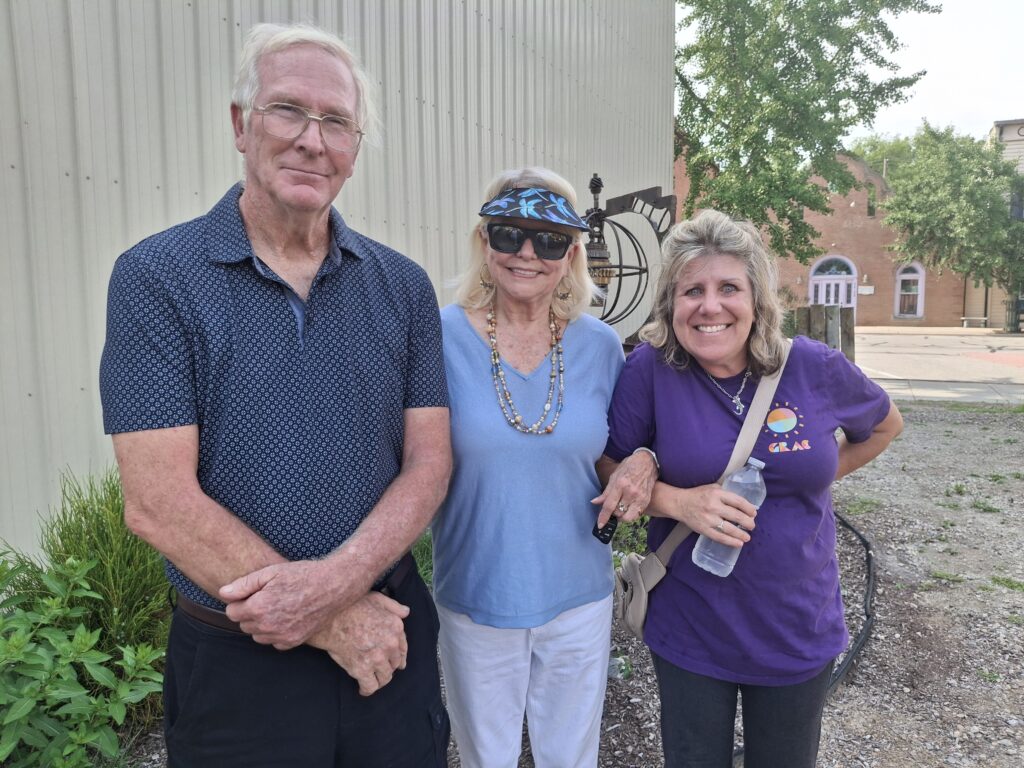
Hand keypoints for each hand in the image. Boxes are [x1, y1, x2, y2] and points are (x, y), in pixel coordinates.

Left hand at [219, 560, 347, 648]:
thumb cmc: (302, 575)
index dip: (240, 601)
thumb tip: (223, 593)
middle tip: (267, 597)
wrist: (333, 586)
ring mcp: (281, 636)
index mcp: (259, 607)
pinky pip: (274, 642)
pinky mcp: (293, 642)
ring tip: (277, 606)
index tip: (253, 593)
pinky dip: (276, 633)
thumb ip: (243, 584)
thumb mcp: (271, 572)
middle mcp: (268, 626)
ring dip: (261, 624)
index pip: (231, 612)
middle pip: (244, 625)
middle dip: (250, 613)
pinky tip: (287, 617)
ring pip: (257, 636)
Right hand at [309, 592, 410, 695]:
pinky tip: (363, 689)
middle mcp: (390, 644)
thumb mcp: (377, 598)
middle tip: (379, 669)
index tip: (396, 663)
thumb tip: (406, 612)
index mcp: (396, 628)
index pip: (403, 649)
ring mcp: (377, 658)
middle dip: (388, 667)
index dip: (399, 657)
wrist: (330, 618)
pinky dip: (367, 690)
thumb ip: (394, 606)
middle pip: (394, 664)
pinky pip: (370, 687)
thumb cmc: (352, 606)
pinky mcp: (362, 670)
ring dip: (379, 679)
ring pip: (385, 677)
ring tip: (372, 679)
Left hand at [592, 451, 658, 527]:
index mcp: (620, 484)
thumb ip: (605, 492)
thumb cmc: (629, 466)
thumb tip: (595, 502)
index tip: (600, 525)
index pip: (609, 505)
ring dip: (621, 516)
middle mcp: (630, 492)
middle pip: (618, 513)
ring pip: (627, 517)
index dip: (603, 517)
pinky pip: (636, 514)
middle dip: (612, 514)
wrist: (647, 462)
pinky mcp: (646, 500)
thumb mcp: (614, 476)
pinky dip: (630, 515)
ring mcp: (639, 497)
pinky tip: (627, 508)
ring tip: (619, 510)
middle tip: (611, 509)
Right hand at [664, 484, 756, 547]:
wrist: (680, 504)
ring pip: (729, 528)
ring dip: (741, 534)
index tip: (753, 513)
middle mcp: (713, 506)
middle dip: (748, 522)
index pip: (738, 502)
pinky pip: (719, 537)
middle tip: (752, 526)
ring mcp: (708, 519)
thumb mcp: (712, 487)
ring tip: (747, 537)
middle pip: (736, 516)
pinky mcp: (704, 529)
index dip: (749, 508)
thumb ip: (726, 493)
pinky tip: (738, 543)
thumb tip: (743, 503)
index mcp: (717, 494)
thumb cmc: (698, 495)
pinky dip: (730, 541)